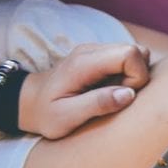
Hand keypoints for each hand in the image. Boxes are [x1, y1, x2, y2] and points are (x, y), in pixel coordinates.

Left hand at [18, 43, 150, 138]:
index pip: (130, 54)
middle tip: (116, 96)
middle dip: (138, 77)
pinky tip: (109, 88)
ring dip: (134, 76)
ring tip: (112, 93)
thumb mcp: (66, 117)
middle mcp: (92, 50)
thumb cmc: (46, 113)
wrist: (28, 101)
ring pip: (137, 54)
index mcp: (84, 63)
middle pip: (138, 51)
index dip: (136, 77)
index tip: (122, 96)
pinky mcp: (100, 55)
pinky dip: (127, 75)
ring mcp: (96, 50)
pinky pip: (128, 59)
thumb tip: (129, 94)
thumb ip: (97, 104)